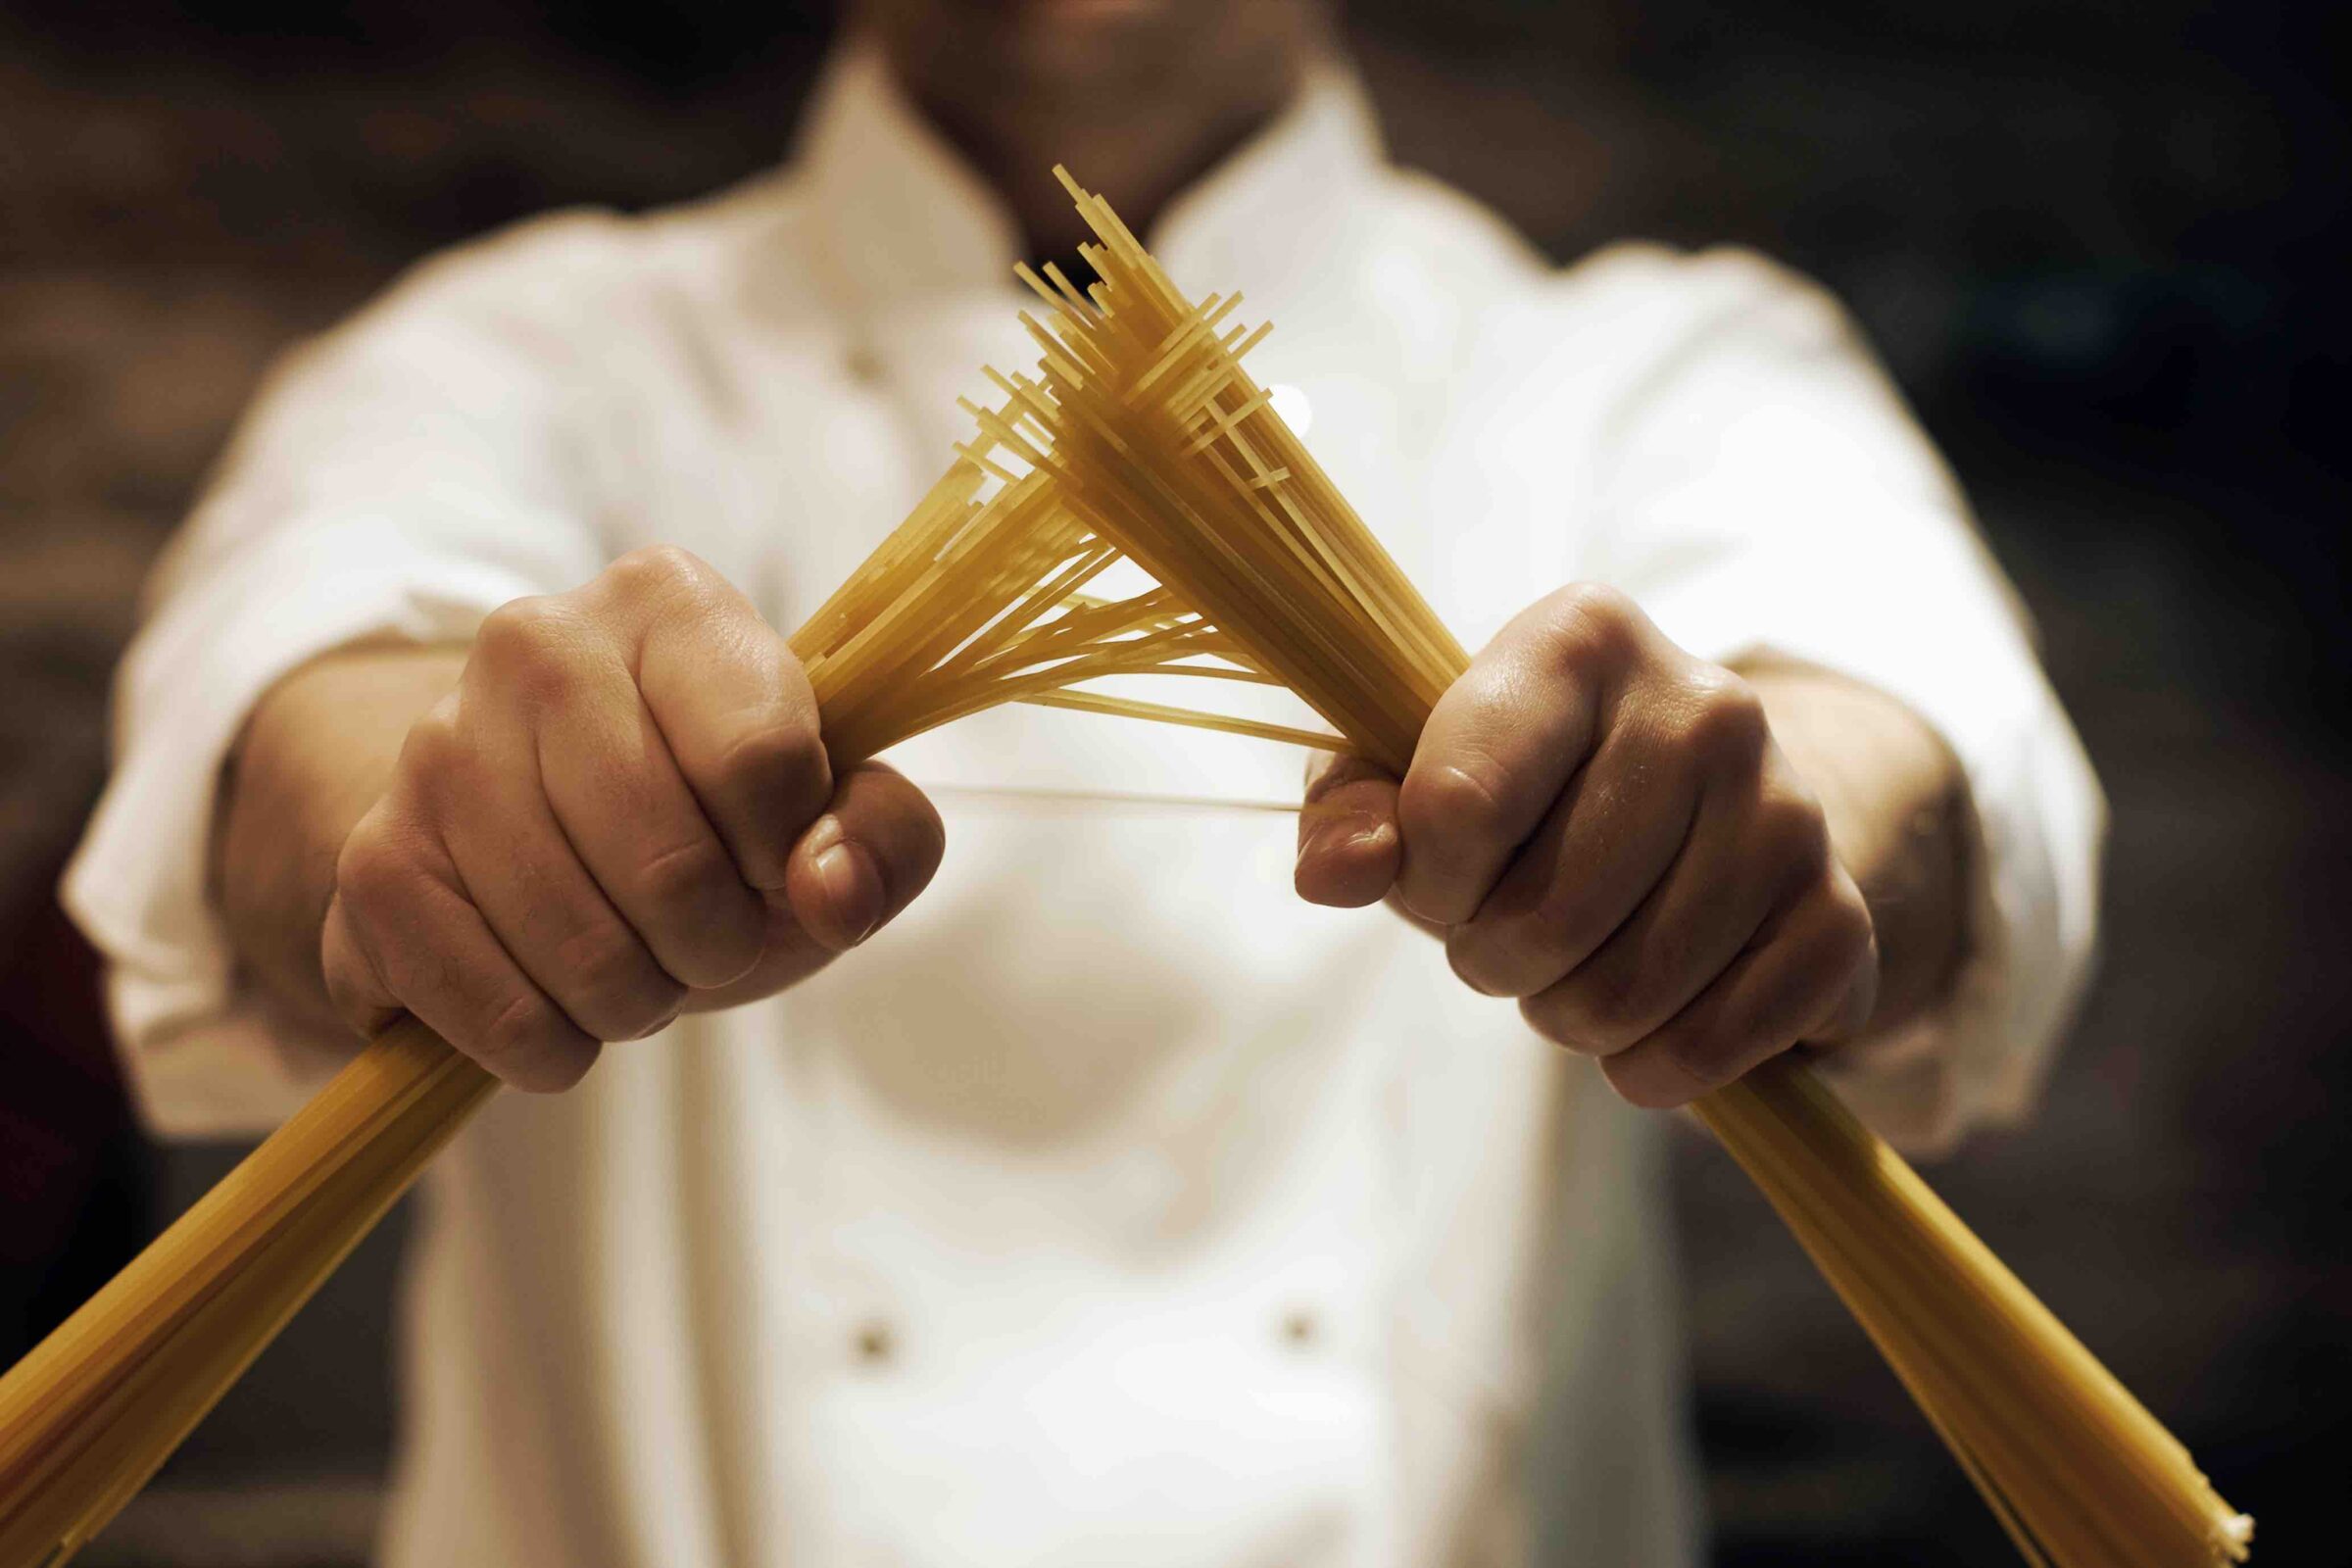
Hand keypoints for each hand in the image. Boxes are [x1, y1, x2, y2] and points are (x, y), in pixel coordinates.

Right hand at [317, 546, 943, 1090]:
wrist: (556, 844)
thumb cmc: (719, 823)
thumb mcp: (833, 819)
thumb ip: (884, 839)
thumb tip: (828, 891)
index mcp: (670, 603)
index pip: (764, 760)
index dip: (786, 854)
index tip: (772, 863)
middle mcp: (538, 644)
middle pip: (672, 868)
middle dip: (715, 945)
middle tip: (705, 936)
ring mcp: (435, 747)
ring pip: (578, 950)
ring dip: (635, 1000)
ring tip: (633, 960)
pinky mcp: (374, 858)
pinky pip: (486, 1005)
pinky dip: (547, 1045)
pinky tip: (556, 1005)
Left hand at [1293, 584, 1878, 1108]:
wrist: (1699, 809)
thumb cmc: (1522, 787)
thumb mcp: (1411, 772)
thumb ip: (1352, 812)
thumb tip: (1334, 872)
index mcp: (1581, 637)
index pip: (1456, 807)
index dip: (1425, 881)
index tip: (1440, 873)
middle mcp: (1705, 705)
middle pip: (1540, 919)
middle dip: (1494, 959)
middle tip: (1511, 931)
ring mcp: (1789, 809)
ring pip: (1622, 997)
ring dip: (1567, 1017)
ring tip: (1575, 963)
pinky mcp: (1840, 914)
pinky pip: (1713, 1046)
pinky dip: (1654, 1068)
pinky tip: (1650, 1016)